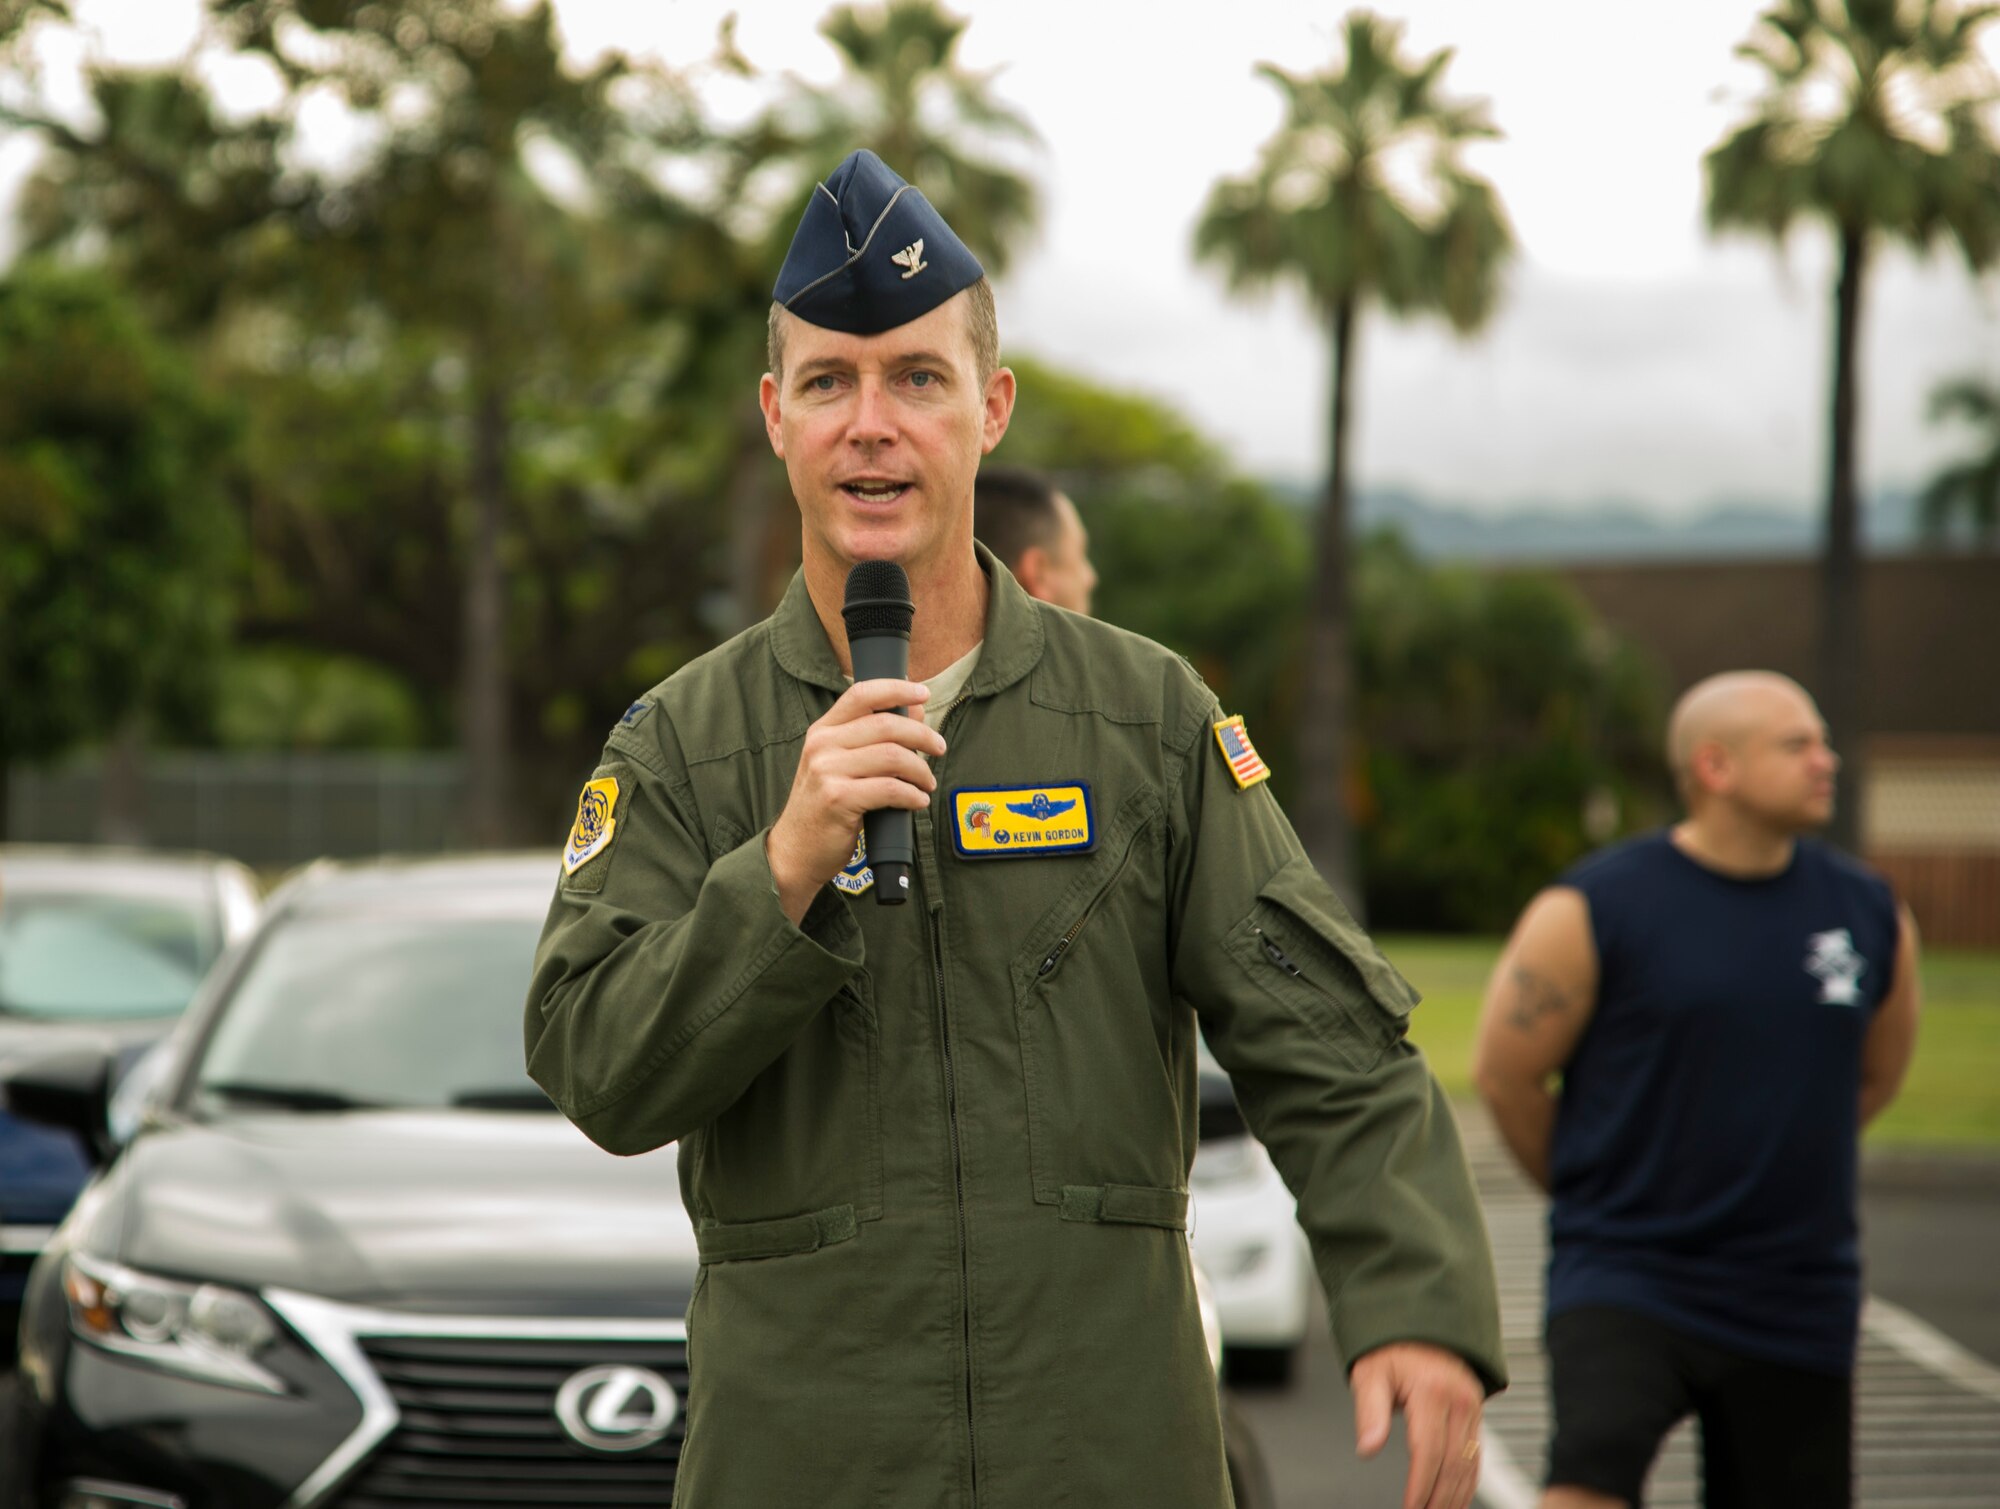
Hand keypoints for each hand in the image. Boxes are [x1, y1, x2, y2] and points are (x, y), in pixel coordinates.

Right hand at [766, 678, 942, 922]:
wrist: (796, 851)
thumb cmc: (824, 807)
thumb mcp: (841, 765)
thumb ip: (874, 737)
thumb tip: (915, 710)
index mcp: (822, 731)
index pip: (862, 694)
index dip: (897, 689)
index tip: (924, 693)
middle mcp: (822, 746)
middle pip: (886, 724)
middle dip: (922, 735)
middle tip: (938, 748)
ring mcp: (827, 771)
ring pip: (893, 756)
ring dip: (920, 770)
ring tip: (926, 783)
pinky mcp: (838, 799)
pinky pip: (890, 789)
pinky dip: (913, 795)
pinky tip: (917, 801)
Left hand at [1351, 1342, 1484, 1508]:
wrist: (1418, 1320)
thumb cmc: (1390, 1346)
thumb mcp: (1370, 1373)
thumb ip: (1370, 1413)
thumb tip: (1368, 1448)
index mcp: (1432, 1391)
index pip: (1428, 1452)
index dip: (1420, 1487)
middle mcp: (1459, 1400)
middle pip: (1453, 1465)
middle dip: (1439, 1500)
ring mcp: (1472, 1407)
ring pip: (1469, 1465)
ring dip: (1456, 1497)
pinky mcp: (1476, 1412)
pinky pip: (1476, 1455)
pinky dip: (1469, 1482)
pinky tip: (1458, 1499)